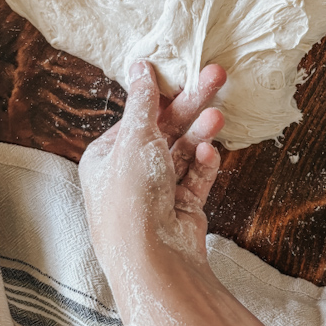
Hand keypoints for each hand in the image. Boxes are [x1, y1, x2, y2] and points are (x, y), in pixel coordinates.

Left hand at [78, 60, 226, 277]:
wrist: (153, 259)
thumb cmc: (131, 197)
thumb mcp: (134, 138)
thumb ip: (143, 101)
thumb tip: (140, 66)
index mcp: (106, 157)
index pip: (137, 117)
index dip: (162, 96)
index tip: (183, 73)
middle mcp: (129, 174)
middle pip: (165, 130)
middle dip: (191, 105)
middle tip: (216, 76)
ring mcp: (156, 193)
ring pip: (183, 153)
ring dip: (200, 133)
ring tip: (219, 116)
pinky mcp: (181, 209)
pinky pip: (194, 178)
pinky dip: (204, 165)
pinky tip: (211, 153)